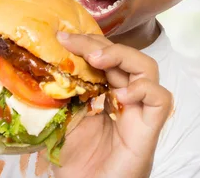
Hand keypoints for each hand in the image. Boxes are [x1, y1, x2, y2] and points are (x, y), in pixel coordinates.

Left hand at [53, 33, 173, 177]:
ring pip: (147, 68)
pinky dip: (143, 90)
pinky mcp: (150, 127)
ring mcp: (139, 110)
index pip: (103, 56)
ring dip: (122, 57)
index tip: (61, 37)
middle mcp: (125, 97)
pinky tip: (120, 96)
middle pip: (125, 56)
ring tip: (97, 60)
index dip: (87, 43)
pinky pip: (160, 98)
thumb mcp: (61, 119)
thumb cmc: (75, 162)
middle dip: (100, 44)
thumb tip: (39, 66)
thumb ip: (60, 94)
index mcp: (105, 92)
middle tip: (73, 42)